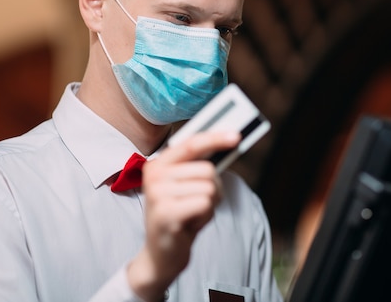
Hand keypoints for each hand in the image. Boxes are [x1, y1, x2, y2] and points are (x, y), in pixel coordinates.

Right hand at [127, 130, 240, 300]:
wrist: (161, 253)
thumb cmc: (179, 215)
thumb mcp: (184, 186)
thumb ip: (199, 164)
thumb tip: (227, 143)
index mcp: (158, 164)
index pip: (192, 143)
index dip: (216, 138)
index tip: (236, 137)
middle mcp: (154, 175)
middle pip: (207, 170)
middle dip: (213, 188)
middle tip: (197, 203)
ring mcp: (158, 194)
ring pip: (209, 188)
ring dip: (209, 205)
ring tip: (191, 214)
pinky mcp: (166, 213)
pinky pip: (205, 204)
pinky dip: (205, 216)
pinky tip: (190, 224)